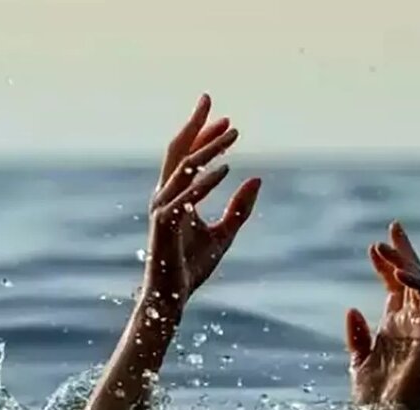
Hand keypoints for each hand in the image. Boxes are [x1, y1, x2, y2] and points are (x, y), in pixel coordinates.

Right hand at [70, 94, 260, 409]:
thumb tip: (257, 177)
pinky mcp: (164, 226)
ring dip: (209, 147)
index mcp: (176, 196)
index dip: (205, 135)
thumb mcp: (225, 233)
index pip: (188, 157)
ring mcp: (162, 210)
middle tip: (211, 99)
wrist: (172, 301)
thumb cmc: (192, 269)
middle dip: (196, 125)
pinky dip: (206, 182)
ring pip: (183, 168)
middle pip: (178, 151)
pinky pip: (185, 197)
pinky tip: (228, 168)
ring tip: (233, 131)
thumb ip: (239, 207)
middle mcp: (165, 197)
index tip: (228, 119)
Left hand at [345, 221, 419, 409]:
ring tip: (387, 247)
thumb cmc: (373, 399)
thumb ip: (357, 335)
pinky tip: (398, 273)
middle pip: (413, 279)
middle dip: (404, 253)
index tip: (373, 245)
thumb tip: (352, 309)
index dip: (387, 264)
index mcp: (395, 326)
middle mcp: (412, 324)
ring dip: (407, 264)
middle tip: (393, 227)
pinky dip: (417, 286)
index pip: (396, 286)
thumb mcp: (358, 361)